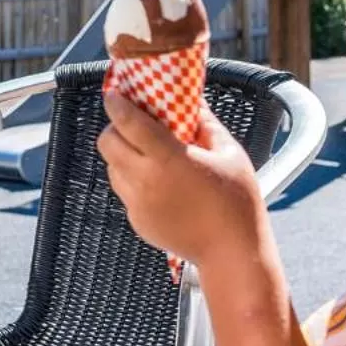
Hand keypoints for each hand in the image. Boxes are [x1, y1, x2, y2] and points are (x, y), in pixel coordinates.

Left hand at [98, 93, 262, 266]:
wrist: (232, 252)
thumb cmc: (237, 201)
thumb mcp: (229, 153)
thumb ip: (206, 123)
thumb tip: (192, 101)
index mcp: (168, 158)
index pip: (127, 122)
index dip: (116, 103)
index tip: (114, 93)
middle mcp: (145, 180)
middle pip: (107, 143)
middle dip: (115, 129)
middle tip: (133, 125)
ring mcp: (137, 203)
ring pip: (112, 168)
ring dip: (122, 155)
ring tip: (149, 155)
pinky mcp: (137, 221)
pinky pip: (124, 192)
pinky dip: (132, 181)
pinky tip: (158, 183)